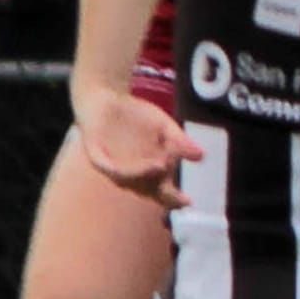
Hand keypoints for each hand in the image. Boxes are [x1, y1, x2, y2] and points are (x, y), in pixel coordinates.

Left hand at [73, 84, 201, 209]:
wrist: (106, 97)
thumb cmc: (136, 116)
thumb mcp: (163, 127)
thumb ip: (180, 141)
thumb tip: (201, 156)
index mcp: (149, 172)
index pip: (163, 192)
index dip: (175, 199)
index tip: (189, 201)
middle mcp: (132, 176)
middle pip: (148, 192)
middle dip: (163, 195)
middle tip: (179, 198)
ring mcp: (113, 169)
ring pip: (129, 180)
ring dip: (145, 175)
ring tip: (163, 165)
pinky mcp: (97, 158)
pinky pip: (109, 169)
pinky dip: (121, 170)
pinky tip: (135, 164)